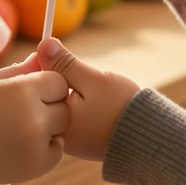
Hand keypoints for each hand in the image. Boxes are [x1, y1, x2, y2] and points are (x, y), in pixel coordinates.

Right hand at [0, 52, 69, 183]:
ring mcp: (37, 144)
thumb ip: (21, 69)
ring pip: (62, 129)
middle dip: (50, 106)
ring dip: (49, 128)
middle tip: (25, 112)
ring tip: (21, 128)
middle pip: (64, 106)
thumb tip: (46, 55)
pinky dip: (46, 149)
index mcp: (21, 91)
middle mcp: (33, 118)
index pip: (59, 81)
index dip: (48, 85)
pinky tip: (22, 145)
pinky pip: (57, 151)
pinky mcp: (38, 165)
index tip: (33, 91)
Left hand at [36, 38, 139, 161]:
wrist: (148, 137)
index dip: (43, 64)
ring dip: (66, 90)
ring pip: (58, 104)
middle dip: (55, 79)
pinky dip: (76, 103)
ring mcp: (68, 140)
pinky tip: (92, 100)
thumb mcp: (94, 80)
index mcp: (54, 124)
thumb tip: (43, 45)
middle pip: (44, 97)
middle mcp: (56, 136)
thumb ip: (66, 64)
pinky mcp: (79, 140)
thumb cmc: (122, 109)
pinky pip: (69, 115)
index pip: (37, 87)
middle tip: (79, 75)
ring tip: (90, 89)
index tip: (53, 52)